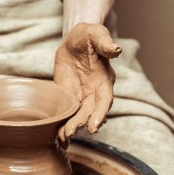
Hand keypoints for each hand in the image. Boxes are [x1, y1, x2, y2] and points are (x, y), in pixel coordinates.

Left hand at [54, 23, 121, 144]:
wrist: (74, 41)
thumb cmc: (88, 36)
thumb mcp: (96, 35)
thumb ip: (105, 43)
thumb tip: (116, 50)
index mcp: (103, 80)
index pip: (104, 100)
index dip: (100, 114)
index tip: (94, 126)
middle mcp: (93, 92)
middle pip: (89, 112)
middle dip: (80, 123)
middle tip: (68, 133)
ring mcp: (80, 96)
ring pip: (77, 116)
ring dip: (70, 127)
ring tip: (62, 139)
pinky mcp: (67, 96)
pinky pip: (66, 112)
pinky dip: (62, 124)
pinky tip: (56, 137)